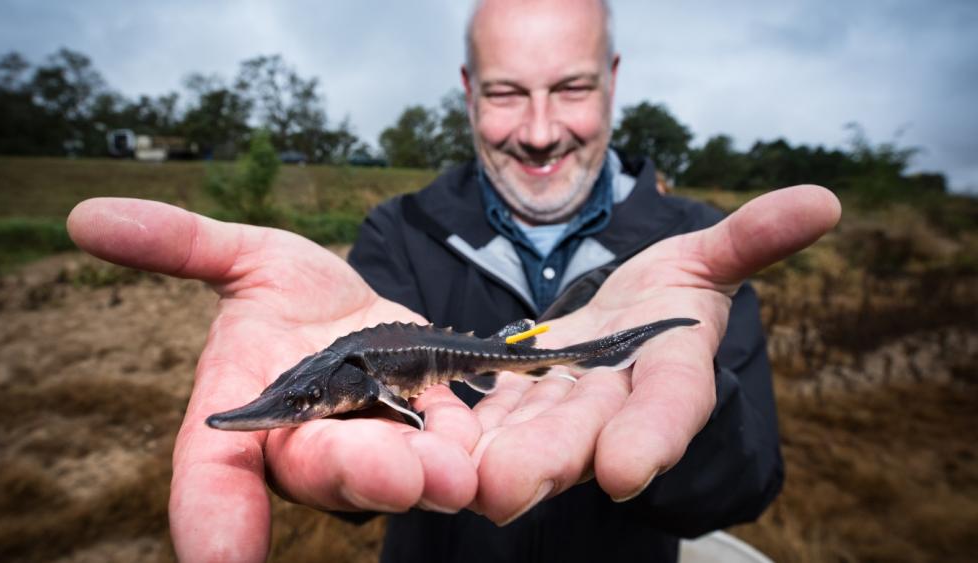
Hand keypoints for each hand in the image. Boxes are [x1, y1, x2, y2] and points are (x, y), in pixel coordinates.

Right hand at [67, 199, 481, 561]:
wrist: (363, 309)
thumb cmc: (291, 295)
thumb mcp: (245, 259)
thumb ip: (180, 244)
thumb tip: (87, 216)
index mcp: (249, 412)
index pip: (215, 473)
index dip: (212, 517)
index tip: (217, 557)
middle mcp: (308, 444)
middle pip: (321, 471)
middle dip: (354, 474)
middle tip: (392, 473)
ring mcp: (375, 444)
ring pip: (393, 471)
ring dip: (421, 476)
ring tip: (451, 472)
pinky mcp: (434, 431)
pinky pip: (450, 448)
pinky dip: (466, 453)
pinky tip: (486, 457)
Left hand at [468, 185, 840, 523]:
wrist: (625, 315)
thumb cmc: (672, 290)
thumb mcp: (709, 258)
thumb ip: (752, 239)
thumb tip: (822, 201)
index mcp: (672, 373)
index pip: (670, 407)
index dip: (652, 437)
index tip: (625, 469)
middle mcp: (616, 401)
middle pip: (586, 433)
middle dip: (548, 459)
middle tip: (506, 488)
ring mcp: (563, 404)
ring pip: (529, 430)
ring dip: (495, 454)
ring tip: (456, 475)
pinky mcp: (518, 394)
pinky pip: (491, 411)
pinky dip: (463, 424)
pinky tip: (430, 437)